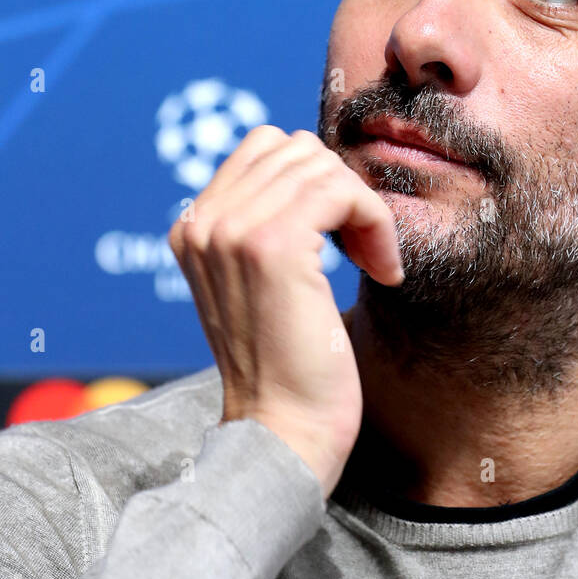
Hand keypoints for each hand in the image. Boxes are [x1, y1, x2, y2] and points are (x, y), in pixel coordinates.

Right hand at [168, 126, 401, 496]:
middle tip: (364, 248)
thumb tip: (318, 164)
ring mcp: (233, 230)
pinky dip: (375, 222)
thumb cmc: (289, 363)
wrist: (283, 432)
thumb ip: (267, 220)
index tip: (342, 235)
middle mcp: (203, 222)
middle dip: (344, 191)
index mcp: (194, 227)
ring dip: (364, 209)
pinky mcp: (272, 245)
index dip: (318, 180)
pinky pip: (342, 191)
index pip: (265, 147)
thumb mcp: (262, 281)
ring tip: (373, 261)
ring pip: (323, 166)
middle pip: (297, 149)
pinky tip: (382, 269)